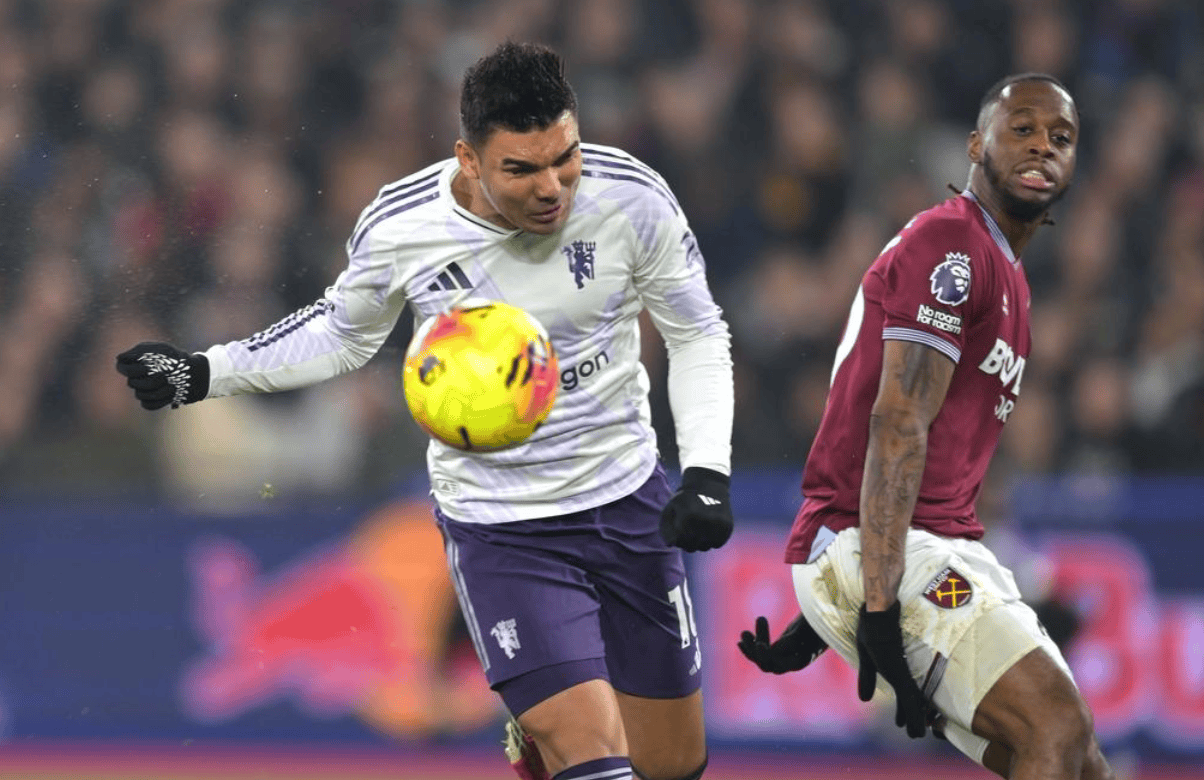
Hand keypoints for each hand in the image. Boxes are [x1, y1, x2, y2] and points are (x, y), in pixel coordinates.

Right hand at [115, 342, 209, 409]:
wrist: (196, 374)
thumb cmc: (178, 359)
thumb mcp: (160, 350)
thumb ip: (139, 351)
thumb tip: (119, 358)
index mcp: (137, 363)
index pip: (121, 368)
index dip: (130, 369)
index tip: (145, 367)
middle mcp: (139, 377)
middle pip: (131, 383)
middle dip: (150, 380)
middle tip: (165, 376)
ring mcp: (145, 390)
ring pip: (140, 395)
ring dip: (157, 390)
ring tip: (172, 385)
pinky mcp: (153, 401)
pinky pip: (148, 405)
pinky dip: (159, 400)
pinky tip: (171, 394)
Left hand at [659, 467, 732, 550]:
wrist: (709, 484)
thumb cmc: (686, 498)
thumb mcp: (671, 508)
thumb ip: (665, 527)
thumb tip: (670, 545)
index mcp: (687, 518)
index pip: (678, 542)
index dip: (676, 538)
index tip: (679, 530)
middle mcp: (703, 523)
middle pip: (691, 547)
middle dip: (687, 541)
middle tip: (688, 530)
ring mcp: (717, 526)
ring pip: (704, 547)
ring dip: (700, 541)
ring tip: (699, 527)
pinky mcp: (727, 527)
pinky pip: (717, 544)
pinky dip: (712, 540)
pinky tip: (709, 528)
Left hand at [738, 613, 827, 673]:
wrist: (826, 617)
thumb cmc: (816, 622)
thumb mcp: (805, 629)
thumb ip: (791, 640)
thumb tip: (772, 652)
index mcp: (800, 660)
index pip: (779, 664)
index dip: (768, 656)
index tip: (760, 644)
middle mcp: (790, 662)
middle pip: (768, 664)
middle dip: (755, 649)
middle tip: (745, 632)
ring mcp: (784, 657)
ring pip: (762, 660)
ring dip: (750, 647)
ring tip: (743, 633)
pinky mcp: (778, 650)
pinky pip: (762, 654)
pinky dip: (751, 648)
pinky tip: (740, 641)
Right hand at [856, 602, 928, 737]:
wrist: (877, 616)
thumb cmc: (871, 630)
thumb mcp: (866, 658)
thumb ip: (867, 678)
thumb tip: (864, 699)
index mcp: (893, 670)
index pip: (902, 694)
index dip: (903, 710)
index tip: (899, 723)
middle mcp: (900, 673)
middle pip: (910, 700)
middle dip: (911, 717)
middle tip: (915, 734)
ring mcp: (901, 673)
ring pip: (912, 703)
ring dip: (915, 720)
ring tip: (917, 735)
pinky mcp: (901, 673)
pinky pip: (910, 698)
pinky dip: (913, 713)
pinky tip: (918, 724)